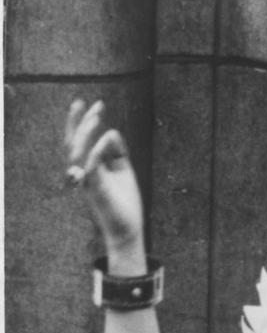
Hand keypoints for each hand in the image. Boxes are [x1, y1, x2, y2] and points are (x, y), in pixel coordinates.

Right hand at [64, 100, 144, 256]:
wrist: (127, 229)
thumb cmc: (123, 201)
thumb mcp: (122, 171)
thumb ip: (117, 152)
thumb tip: (112, 131)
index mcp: (88, 167)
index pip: (79, 141)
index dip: (81, 122)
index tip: (92, 103)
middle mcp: (83, 173)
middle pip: (73, 143)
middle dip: (81, 122)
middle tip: (95, 104)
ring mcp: (87, 181)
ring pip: (77, 153)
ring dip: (86, 133)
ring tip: (97, 117)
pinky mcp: (96, 190)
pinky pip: (91, 168)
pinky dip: (97, 151)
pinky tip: (107, 136)